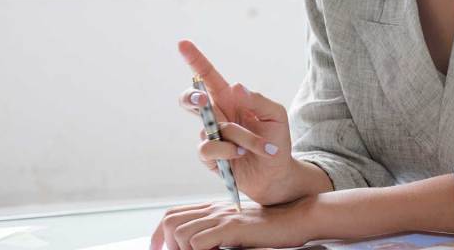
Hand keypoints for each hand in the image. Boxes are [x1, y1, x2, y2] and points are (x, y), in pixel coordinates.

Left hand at [149, 198, 315, 249]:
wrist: (295, 218)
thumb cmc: (270, 227)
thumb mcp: (238, 227)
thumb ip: (218, 231)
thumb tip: (197, 245)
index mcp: (213, 208)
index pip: (173, 215)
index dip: (158, 234)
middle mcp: (214, 209)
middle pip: (170, 221)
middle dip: (166, 243)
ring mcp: (223, 217)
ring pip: (180, 233)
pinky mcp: (232, 227)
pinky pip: (198, 242)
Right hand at [177, 40, 305, 205]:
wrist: (277, 174)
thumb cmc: (276, 140)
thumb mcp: (276, 115)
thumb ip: (258, 100)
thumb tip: (235, 86)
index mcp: (231, 99)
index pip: (209, 77)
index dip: (195, 60)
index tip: (182, 43)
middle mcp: (217, 115)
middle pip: (191, 100)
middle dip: (191, 97)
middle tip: (202, 100)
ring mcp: (210, 136)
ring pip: (209, 128)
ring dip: (237, 136)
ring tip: (253, 146)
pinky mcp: (208, 157)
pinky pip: (208, 148)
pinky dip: (227, 150)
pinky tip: (240, 154)